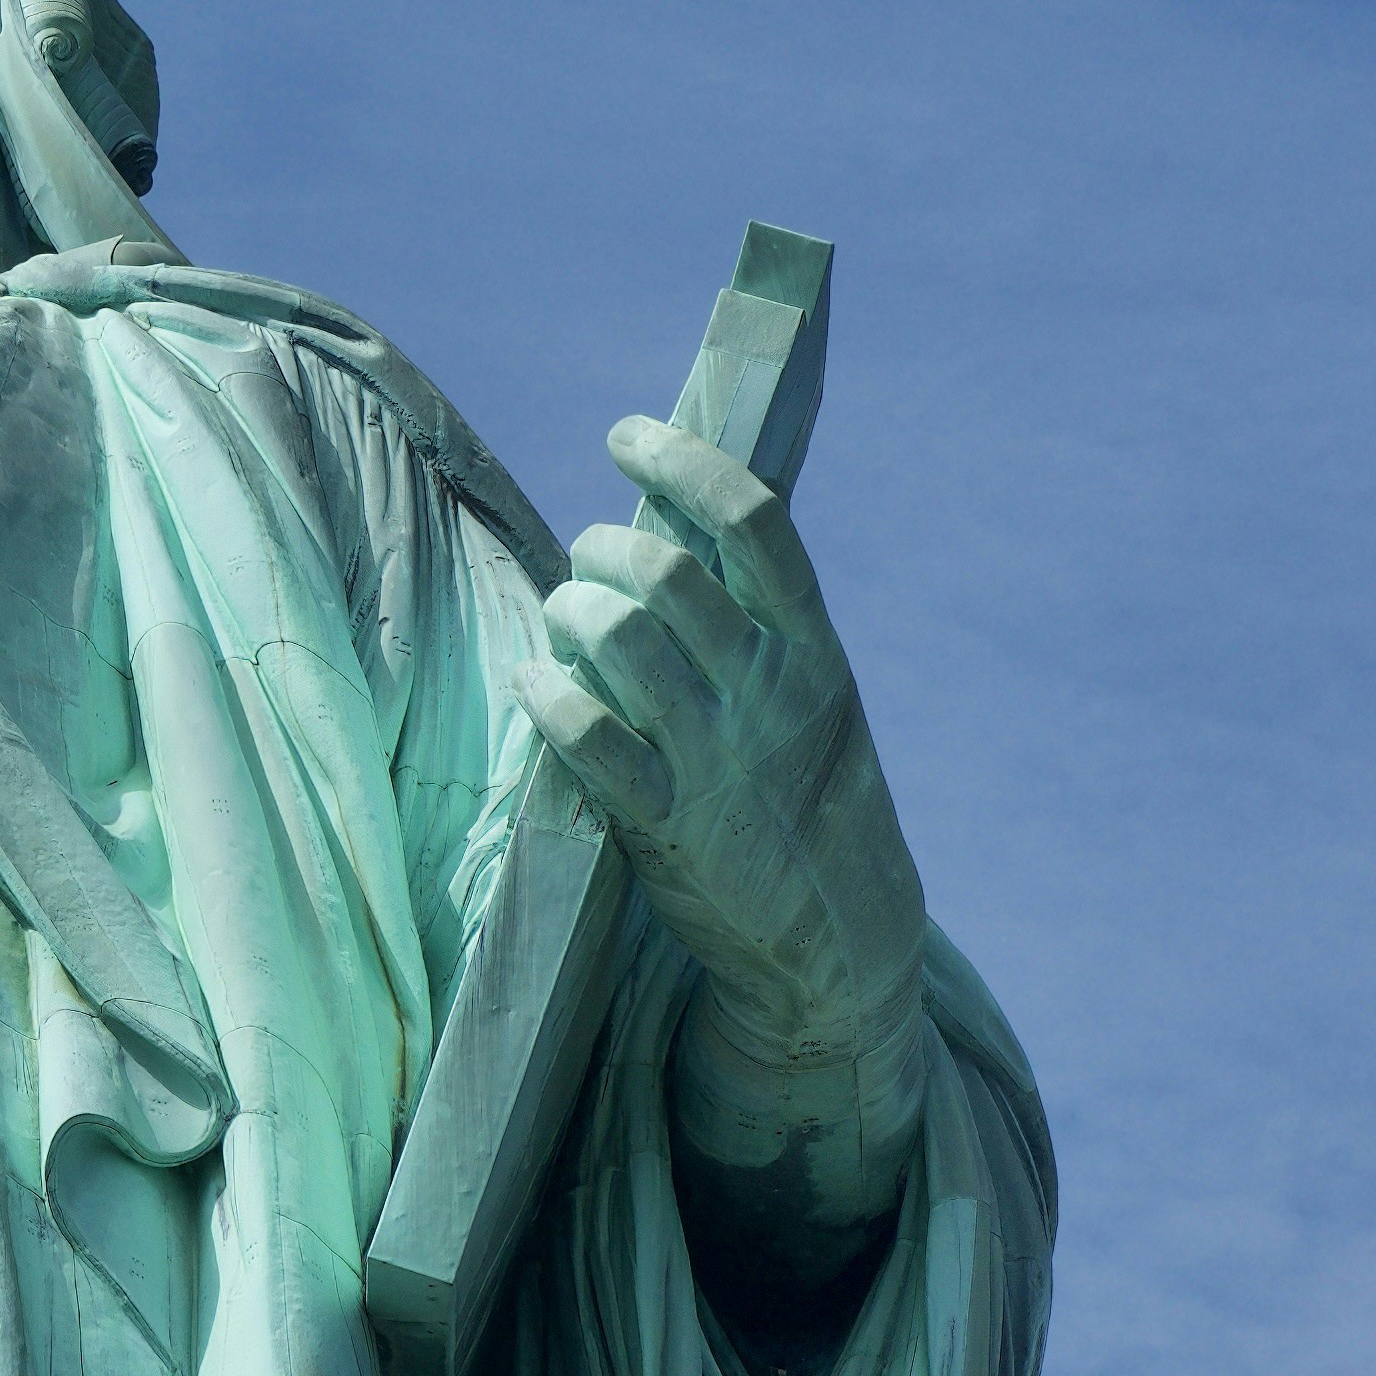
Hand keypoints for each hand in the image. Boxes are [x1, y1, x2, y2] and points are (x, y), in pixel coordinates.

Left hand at [520, 419, 931, 1280]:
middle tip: (587, 562)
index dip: (681, 461)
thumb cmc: (810, 798)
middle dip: (601, 550)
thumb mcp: (815, 698)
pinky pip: (587, 739)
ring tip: (562, 619)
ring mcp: (718, 760)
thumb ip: (759, 624)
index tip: (625, 434)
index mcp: (814, 650)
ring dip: (568, 612)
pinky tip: (534, 682)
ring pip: (619, 640)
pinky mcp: (666, 826)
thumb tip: (674, 527)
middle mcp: (769, 694)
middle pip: (666, 576)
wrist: (841, 941)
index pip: (753, 519)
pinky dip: (546, 695)